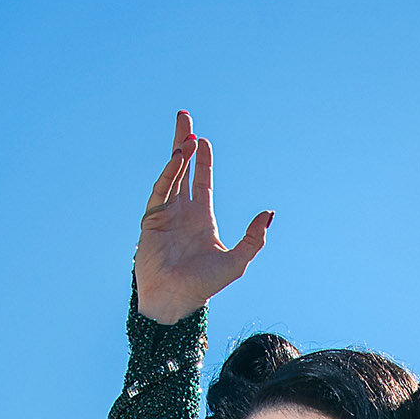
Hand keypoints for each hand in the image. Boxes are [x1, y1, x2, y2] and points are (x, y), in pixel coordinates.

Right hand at [134, 109, 271, 323]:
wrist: (175, 300)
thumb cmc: (204, 286)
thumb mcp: (237, 261)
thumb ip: (254, 238)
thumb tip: (268, 213)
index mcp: (202, 219)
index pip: (202, 182)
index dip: (203, 161)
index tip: (203, 141)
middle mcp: (182, 212)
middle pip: (183, 169)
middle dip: (184, 143)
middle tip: (185, 117)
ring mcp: (165, 214)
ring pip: (171, 175)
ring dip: (178, 154)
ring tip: (186, 134)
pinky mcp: (151, 219)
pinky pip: (161, 190)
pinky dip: (169, 173)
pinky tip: (177, 158)